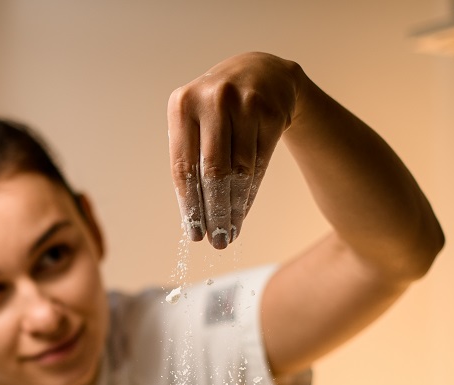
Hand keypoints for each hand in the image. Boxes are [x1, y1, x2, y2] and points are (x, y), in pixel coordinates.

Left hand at [167, 52, 301, 247]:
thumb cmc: (217, 109)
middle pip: (212, 172)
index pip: (183, 166)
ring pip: (239, 171)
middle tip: (215, 241)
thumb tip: (193, 216)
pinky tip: (243, 211)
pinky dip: (250, 192)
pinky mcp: (272, 112)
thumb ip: (189, 158)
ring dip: (234, 207)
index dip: (189, 204)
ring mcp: (245, 103)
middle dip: (214, 212)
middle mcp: (213, 101)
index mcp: (182, 104)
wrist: (261, 73)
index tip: (194, 233)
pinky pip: (259, 163)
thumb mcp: (194, 121)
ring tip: (229, 232)